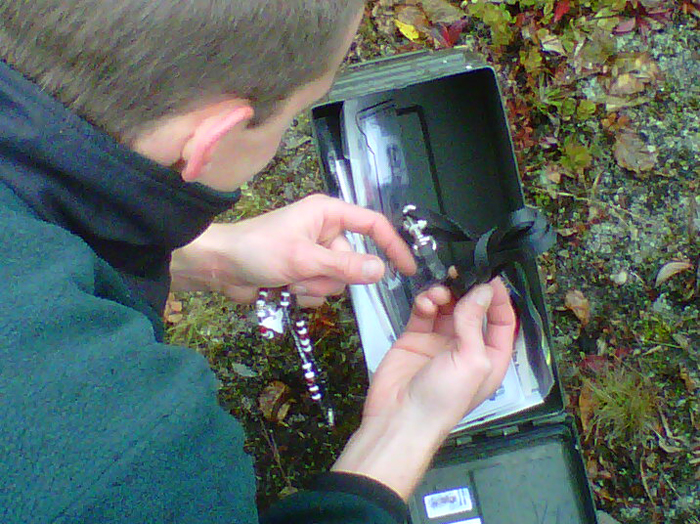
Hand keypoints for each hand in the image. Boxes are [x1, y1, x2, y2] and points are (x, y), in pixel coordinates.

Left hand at [169, 194, 415, 304]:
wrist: (220, 267)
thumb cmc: (258, 250)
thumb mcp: (304, 258)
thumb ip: (345, 265)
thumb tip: (382, 271)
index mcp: (328, 214)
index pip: (373, 225)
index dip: (393, 245)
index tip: (408, 270)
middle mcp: (325, 231)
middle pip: (353, 262)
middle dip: (330, 275)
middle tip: (302, 274)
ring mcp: (315, 254)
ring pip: (337, 281)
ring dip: (314, 287)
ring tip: (288, 280)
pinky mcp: (304, 273)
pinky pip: (320, 291)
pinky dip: (304, 294)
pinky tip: (283, 289)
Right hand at [332, 279, 515, 499]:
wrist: (399, 419)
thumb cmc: (442, 401)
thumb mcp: (471, 360)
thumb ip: (475, 322)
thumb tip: (482, 291)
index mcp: (489, 358)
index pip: (501, 321)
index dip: (498, 298)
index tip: (490, 276)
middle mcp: (466, 348)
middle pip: (472, 309)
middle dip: (466, 290)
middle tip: (458, 274)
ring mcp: (439, 343)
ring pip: (446, 306)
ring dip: (443, 294)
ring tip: (437, 293)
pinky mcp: (415, 338)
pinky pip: (424, 312)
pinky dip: (424, 302)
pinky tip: (424, 304)